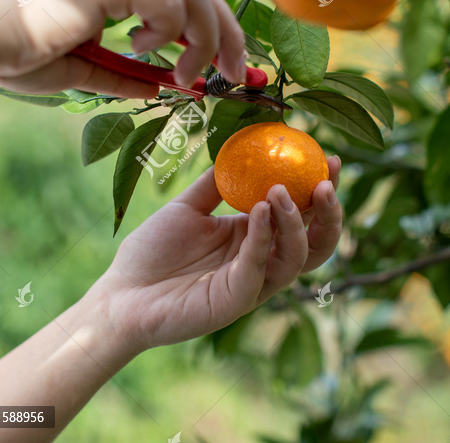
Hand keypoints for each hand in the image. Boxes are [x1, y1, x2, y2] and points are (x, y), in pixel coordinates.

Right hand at [0, 0, 246, 98]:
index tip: (233, 68)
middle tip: (235, 74)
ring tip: (188, 75)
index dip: (217, 31)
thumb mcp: (88, 72)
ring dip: (202, 41)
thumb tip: (159, 89)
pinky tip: (139, 48)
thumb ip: (125, 76)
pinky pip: (167, 1)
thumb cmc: (23, 55)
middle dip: (227, 35)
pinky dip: (167, 32)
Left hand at [94, 157, 342, 351]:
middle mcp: (261, 262)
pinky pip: (257, 269)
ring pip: (295, 259)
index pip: (301, 214)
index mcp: (254, 238)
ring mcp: (251, 284)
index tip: (328, 158)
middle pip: (315, 242)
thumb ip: (213, 184)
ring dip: (295, 223)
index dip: (320, 188)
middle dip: (328, 212)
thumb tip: (238, 148)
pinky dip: (262, 238)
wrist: (122, 292)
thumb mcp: (186, 208)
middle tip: (326, 180)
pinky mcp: (235, 301)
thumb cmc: (151, 253)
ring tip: (281, 190)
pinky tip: (258, 210)